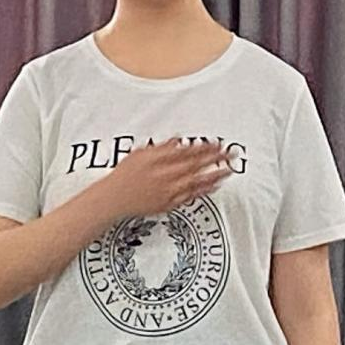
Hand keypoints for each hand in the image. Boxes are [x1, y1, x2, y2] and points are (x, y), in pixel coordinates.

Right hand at [100, 137, 233, 218]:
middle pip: (195, 164)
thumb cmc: (124, 176)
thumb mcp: (140, 154)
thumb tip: (176, 140)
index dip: (204, 147)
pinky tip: (215, 185)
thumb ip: (161, 147)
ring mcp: (168, 190)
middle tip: (231, 154)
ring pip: (196, 181)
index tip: (218, 143)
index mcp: (157, 160)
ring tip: (229, 169)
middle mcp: (164, 175)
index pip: (186, 151)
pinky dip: (204, 190)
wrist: (113, 199)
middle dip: (214, 159)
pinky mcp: (169, 203)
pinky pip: (191, 196)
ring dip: (214, 174)